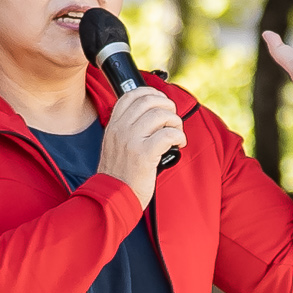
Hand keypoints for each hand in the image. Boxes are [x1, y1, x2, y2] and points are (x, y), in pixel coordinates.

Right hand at [96, 84, 186, 209]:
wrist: (113, 199)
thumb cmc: (119, 177)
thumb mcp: (114, 147)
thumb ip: (127, 130)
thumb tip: (153, 117)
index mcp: (113, 126)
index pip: (131, 95)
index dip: (151, 93)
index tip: (162, 102)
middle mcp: (120, 129)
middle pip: (149, 101)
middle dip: (167, 106)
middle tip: (173, 120)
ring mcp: (131, 141)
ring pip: (161, 115)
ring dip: (175, 122)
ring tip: (177, 133)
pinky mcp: (144, 154)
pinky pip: (169, 134)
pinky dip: (179, 136)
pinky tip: (179, 144)